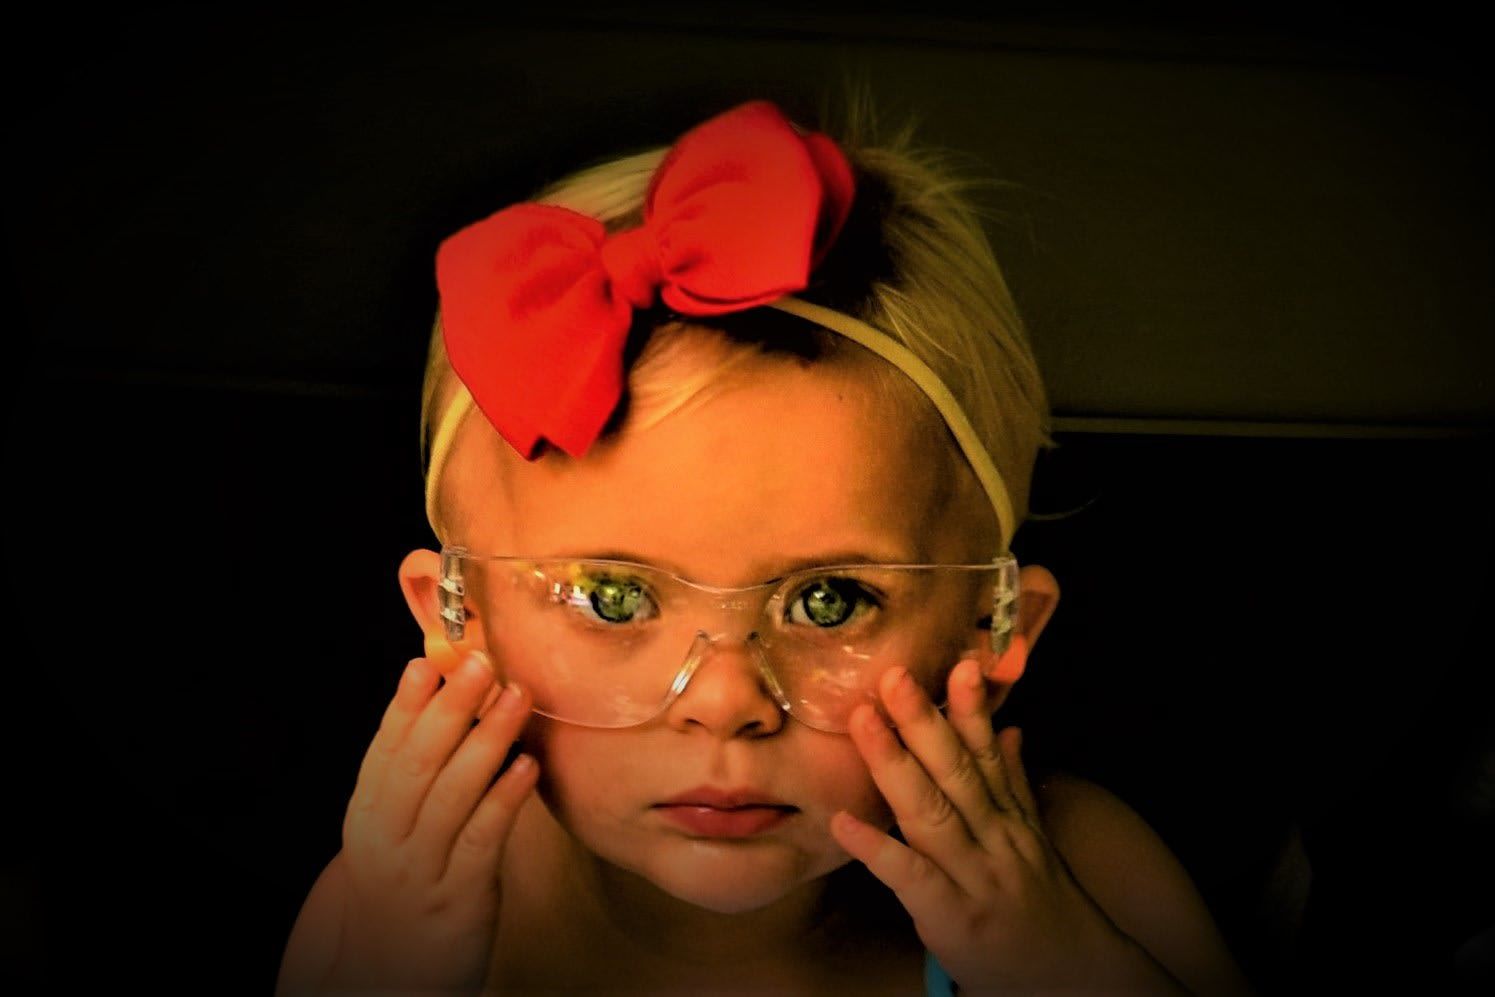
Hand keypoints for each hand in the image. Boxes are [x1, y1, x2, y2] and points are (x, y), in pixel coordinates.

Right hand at [323, 651, 537, 994]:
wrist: (393, 965)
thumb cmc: (409, 874)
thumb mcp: (399, 819)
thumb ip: (419, 760)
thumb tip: (443, 678)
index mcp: (369, 811)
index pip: (386, 747)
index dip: (408, 702)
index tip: (430, 656)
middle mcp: (387, 838)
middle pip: (418, 764)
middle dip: (451, 709)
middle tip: (482, 664)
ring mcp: (422, 868)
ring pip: (452, 796)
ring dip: (486, 741)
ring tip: (515, 699)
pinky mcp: (460, 896)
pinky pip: (481, 840)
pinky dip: (503, 800)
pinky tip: (526, 766)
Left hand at [829, 637, 1179, 995]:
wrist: (1072, 977)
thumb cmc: (1038, 902)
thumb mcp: (1033, 840)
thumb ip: (1015, 783)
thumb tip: (1008, 727)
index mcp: (1011, 817)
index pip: (989, 754)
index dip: (971, 708)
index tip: (957, 662)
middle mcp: (995, 839)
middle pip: (957, 774)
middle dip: (924, 722)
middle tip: (893, 676)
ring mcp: (973, 877)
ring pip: (933, 815)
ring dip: (896, 765)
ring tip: (863, 721)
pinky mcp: (949, 916)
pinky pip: (910, 878)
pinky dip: (878, 850)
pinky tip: (844, 823)